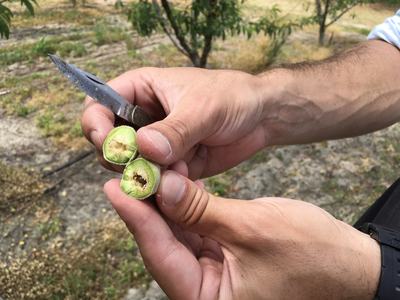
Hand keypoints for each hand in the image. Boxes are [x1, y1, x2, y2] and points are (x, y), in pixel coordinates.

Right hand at [81, 67, 273, 177]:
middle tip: (141, 166)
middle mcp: (142, 117)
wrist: (260, 117)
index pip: (99, 105)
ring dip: (143, 174)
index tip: (110, 145)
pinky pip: (153, 179)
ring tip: (174, 170)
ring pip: (129, 165)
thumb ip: (174, 129)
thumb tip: (143, 147)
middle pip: (108, 141)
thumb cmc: (232, 97)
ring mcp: (155, 143)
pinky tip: (185, 178)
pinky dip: (162, 184)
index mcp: (140, 90)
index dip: (96, 125)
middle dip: (119, 158)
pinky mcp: (169, 164)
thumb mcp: (204, 108)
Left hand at [104, 170, 380, 299]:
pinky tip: (176, 183)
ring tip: (150, 171)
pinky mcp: (222, 256)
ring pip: (177, 234)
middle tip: (129, 172)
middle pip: (164, 243)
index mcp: (207, 299)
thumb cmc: (312, 257)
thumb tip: (163, 187)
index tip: (116, 187)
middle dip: (148, 207)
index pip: (160, 254)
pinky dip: (186, 207)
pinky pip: (195, 230)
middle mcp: (204, 290)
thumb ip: (202, 210)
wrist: (349, 265)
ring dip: (165, 203)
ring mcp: (213, 273)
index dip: (137, 218)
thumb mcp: (252, 228)